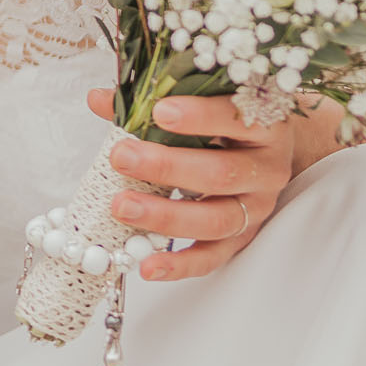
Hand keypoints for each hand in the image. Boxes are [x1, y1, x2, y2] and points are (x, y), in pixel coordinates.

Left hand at [90, 88, 303, 281]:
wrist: (264, 148)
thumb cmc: (225, 120)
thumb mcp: (200, 103)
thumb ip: (152, 101)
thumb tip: (99, 99)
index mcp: (263, 125)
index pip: (235, 117)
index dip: (200, 116)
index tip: (160, 111)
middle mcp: (266, 168)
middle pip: (221, 173)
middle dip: (166, 167)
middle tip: (121, 158)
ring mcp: (257, 207)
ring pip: (217, 220)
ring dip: (165, 217)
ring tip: (122, 207)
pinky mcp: (243, 237)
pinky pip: (213, 257)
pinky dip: (180, 265)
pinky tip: (147, 266)